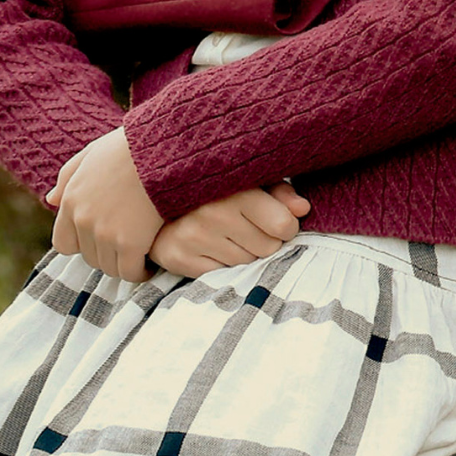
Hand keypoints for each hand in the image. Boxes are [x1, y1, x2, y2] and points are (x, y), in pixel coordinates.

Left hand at [44, 128, 163, 281]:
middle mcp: (83, 220)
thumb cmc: (130, 147)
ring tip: (139, 255)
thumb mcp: (91, 153)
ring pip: (109, 268)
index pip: (63, 244)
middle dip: (106, 253)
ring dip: (123, 264)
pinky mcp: (131, 243)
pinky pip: (130, 273)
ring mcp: (105, 234)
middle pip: (89, 258)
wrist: (162, 149)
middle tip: (126, 245)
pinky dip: (140, 272)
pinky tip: (150, 264)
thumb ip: (67, 177)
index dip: (82, 244)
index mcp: (71, 200)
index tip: (101, 237)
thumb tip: (50, 200)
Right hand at [150, 182, 312, 276]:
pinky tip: (212, 246)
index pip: (284, 225)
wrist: (152, 197)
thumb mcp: (250, 179)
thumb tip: (303, 209)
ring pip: (246, 264)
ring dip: (244, 254)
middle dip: (266, 241)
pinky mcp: (177, 258)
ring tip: (229, 234)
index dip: (286, 226)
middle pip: (268, 248)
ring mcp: (193, 238)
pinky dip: (222, 266)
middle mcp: (213, 214)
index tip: (278, 220)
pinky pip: (221, 276)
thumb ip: (280, 193)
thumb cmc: (214, 187)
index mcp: (236, 190)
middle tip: (249, 227)